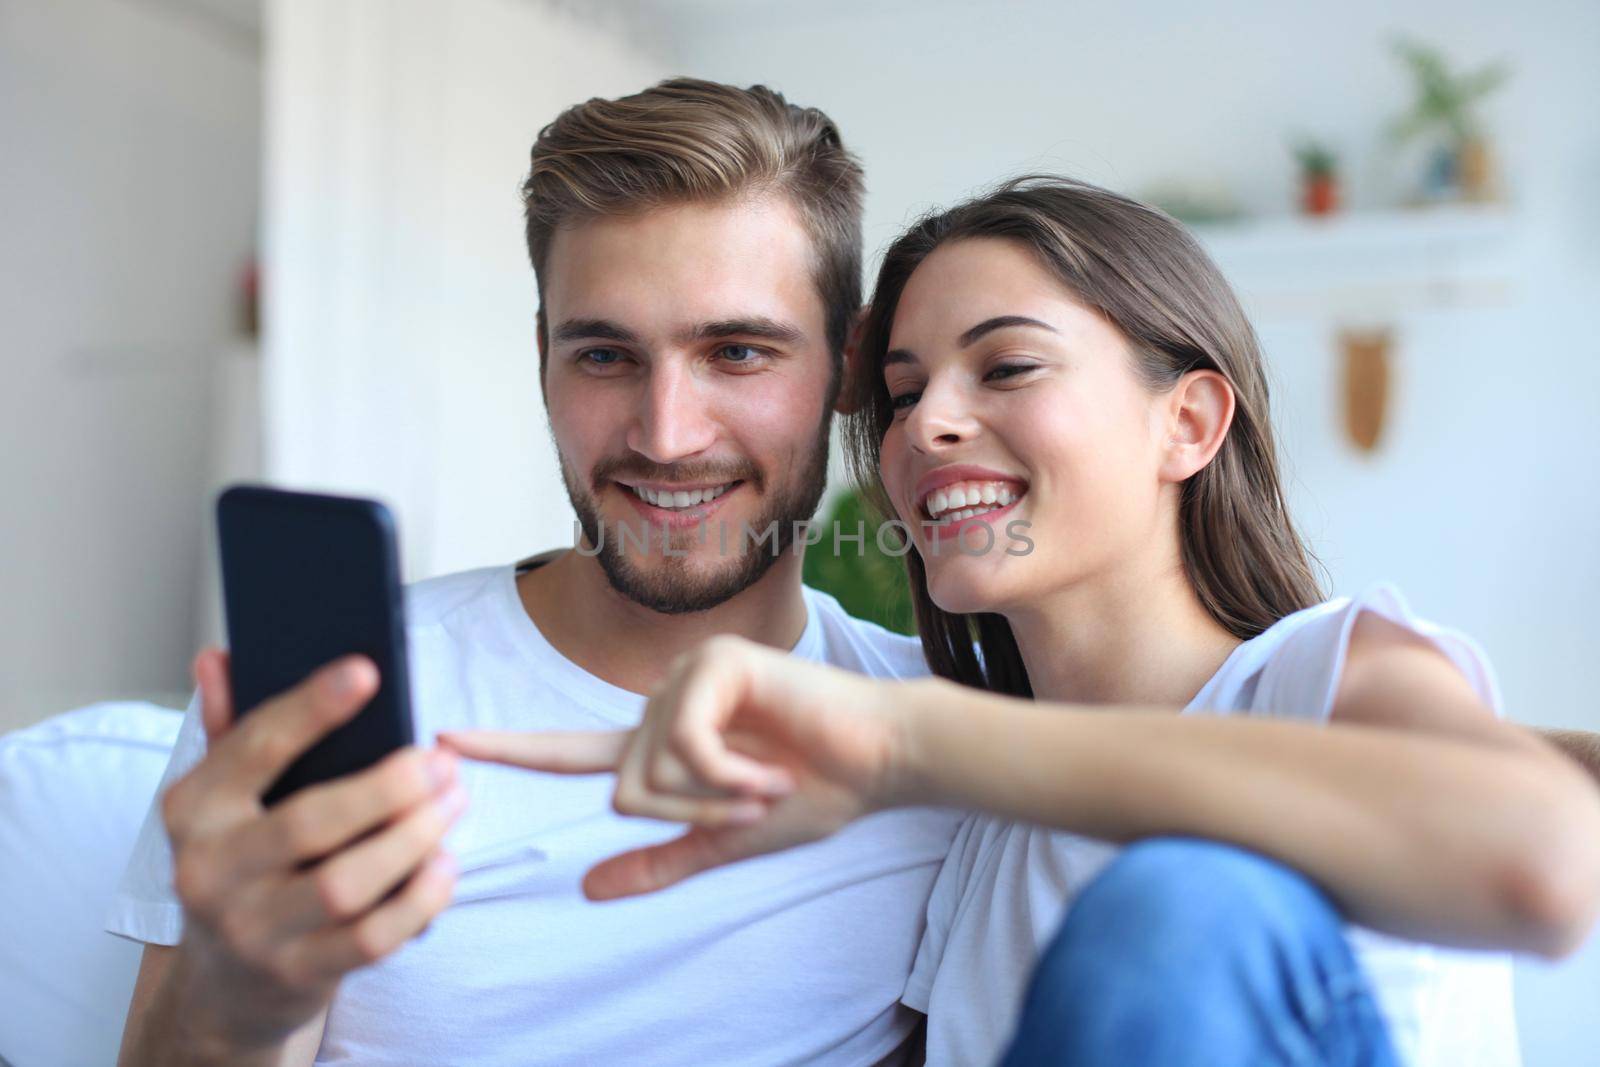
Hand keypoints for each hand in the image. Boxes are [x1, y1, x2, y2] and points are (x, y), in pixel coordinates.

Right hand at [162, 648, 465, 1048]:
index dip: (311, 708)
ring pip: (345, 885)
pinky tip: (446, 864)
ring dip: (413, 839)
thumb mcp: (223, 800)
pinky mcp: (296, 974)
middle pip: (310, 823)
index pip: (253, 748)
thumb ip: (231, 729)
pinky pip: (371, 939)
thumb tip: (219, 657)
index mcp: (192, 810)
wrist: (225, 984)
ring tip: (454, 801)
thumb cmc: (243, 862)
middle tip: (442, 761)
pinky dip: (419, 899)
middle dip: (388, 787)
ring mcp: (251, 930)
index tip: (367, 671)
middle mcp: (209, 871)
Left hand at [441, 635, 905, 900]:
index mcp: (659, 740)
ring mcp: (686, 675)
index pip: (568, 750)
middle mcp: (661, 701)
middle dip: (689, 814)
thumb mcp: (726, 839)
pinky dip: (726, 771)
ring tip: (769, 780)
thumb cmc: (813, 793)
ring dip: (713, 796)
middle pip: (621, 787)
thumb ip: (659, 861)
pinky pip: (682, 744)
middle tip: (755, 800)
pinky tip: (768, 762)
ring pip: (646, 771)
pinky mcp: (715, 663)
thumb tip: (587, 887)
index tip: (441, 742)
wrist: (878, 762)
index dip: (506, 748)